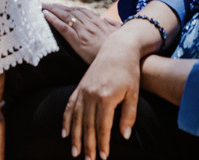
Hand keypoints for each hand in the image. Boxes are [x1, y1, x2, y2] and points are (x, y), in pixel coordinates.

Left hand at [42, 3, 118, 64]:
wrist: (122, 59)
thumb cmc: (121, 49)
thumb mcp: (119, 34)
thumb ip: (113, 25)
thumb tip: (106, 19)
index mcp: (99, 22)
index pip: (81, 11)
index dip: (70, 7)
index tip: (61, 6)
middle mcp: (90, 24)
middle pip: (71, 11)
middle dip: (58, 7)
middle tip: (46, 4)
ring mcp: (84, 32)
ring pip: (65, 16)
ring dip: (52, 9)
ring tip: (43, 6)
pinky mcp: (79, 41)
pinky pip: (63, 28)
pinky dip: (53, 19)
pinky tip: (45, 15)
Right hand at [62, 38, 141, 159]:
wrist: (117, 50)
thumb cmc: (129, 72)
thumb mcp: (133, 94)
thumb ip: (128, 115)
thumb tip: (124, 135)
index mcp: (105, 97)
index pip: (102, 126)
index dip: (102, 143)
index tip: (103, 156)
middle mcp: (90, 95)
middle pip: (87, 125)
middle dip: (87, 144)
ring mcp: (82, 90)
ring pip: (76, 118)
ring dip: (75, 137)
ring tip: (75, 152)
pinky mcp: (79, 87)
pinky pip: (70, 106)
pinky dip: (67, 120)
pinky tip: (65, 132)